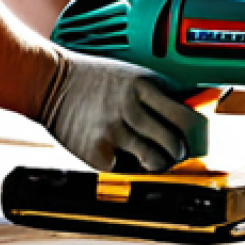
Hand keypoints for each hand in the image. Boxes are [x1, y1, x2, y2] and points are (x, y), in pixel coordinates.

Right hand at [37, 49, 198, 172]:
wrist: (49, 81)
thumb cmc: (93, 78)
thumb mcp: (131, 74)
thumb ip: (159, 92)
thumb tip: (195, 109)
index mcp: (144, 85)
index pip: (186, 118)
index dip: (194, 133)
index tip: (192, 137)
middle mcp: (131, 107)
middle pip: (175, 144)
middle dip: (177, 152)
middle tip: (171, 151)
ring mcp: (114, 130)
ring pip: (156, 162)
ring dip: (156, 163)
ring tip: (147, 156)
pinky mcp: (97, 152)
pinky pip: (127, 170)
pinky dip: (125, 166)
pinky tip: (117, 152)